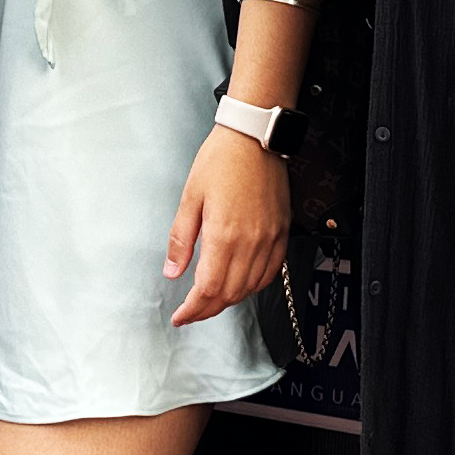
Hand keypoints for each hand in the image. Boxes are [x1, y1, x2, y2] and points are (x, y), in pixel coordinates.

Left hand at [166, 129, 292, 327]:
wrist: (255, 137)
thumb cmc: (221, 160)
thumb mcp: (190, 198)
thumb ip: (181, 239)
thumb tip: (172, 271)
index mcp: (224, 234)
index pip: (209, 289)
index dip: (193, 310)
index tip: (180, 317)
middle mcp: (251, 241)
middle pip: (230, 294)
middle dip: (208, 310)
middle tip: (190, 313)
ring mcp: (270, 238)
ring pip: (251, 287)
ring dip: (230, 300)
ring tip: (211, 301)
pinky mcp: (282, 232)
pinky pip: (271, 272)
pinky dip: (254, 285)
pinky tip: (240, 285)